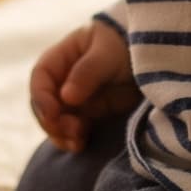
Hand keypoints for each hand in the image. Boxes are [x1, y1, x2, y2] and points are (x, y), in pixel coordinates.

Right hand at [29, 18, 137, 152]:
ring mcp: (73, 99)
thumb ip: (87, 72)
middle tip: (72, 130)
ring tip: (77, 142)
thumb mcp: (107, 53)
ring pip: (55, 121)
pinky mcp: (87, 115)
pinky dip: (72, 140)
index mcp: (60, 58)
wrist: (150, 57)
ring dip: (61, 134)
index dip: (42, 98)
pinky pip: (71, 130)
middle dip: (52, 121)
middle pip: (43, 104)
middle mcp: (61, 80)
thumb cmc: (123, 45)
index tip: (53, 114)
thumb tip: (66, 97)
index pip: (40, 78)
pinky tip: (80, 145)